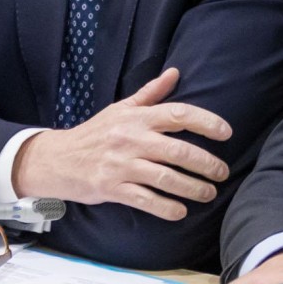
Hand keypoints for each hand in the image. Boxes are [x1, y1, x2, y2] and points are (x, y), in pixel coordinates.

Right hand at [12, 67, 231, 220]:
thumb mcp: (121, 109)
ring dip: (193, 188)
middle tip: (223, 172)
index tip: (226, 133)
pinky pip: (145, 200)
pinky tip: (181, 211)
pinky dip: (166, 208)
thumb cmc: (95, 133)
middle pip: (178, 151)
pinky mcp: (111, 188)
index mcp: (137, 118)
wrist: (56, 159)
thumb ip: (150, 94)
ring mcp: (121, 165)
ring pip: (166, 178)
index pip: (178, 114)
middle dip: (206, 164)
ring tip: (209, 193)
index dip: (206, 122)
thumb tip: (175, 73)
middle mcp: (131, 139)